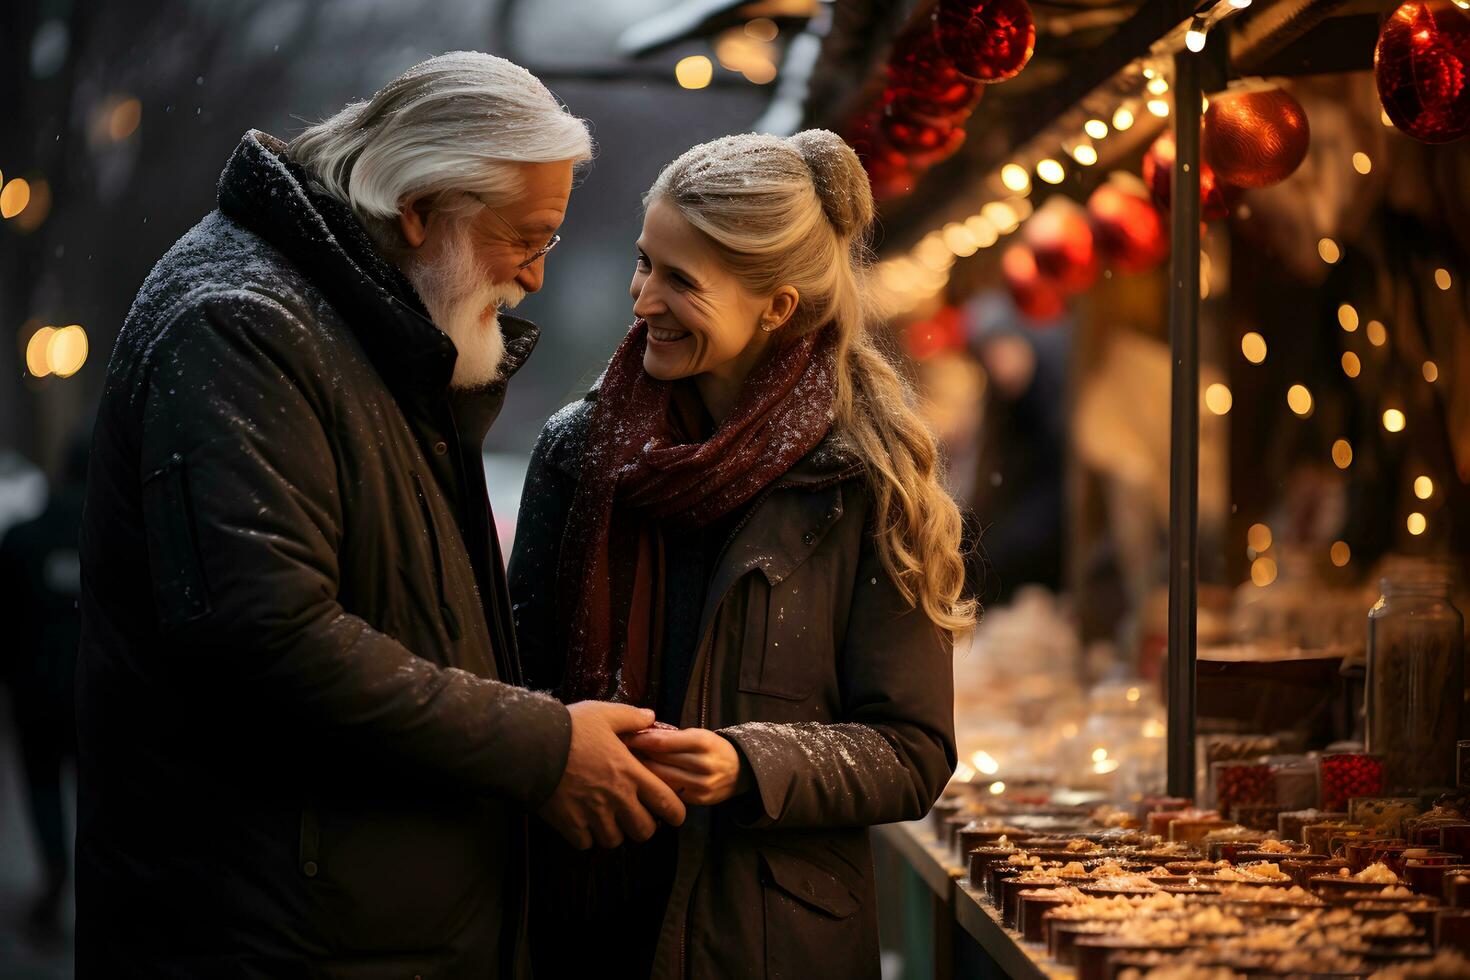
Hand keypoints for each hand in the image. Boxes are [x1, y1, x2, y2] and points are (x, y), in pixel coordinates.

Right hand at [538, 702, 686, 849]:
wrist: (531, 746)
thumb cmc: (570, 728)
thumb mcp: (604, 714)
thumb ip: (631, 717)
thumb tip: (651, 717)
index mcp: (630, 772)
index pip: (666, 803)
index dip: (676, 813)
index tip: (674, 815)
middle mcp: (616, 798)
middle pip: (644, 830)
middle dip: (644, 826)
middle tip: (636, 816)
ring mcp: (592, 814)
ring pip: (615, 840)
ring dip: (614, 832)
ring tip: (607, 819)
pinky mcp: (569, 824)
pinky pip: (586, 843)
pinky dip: (586, 837)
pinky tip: (583, 823)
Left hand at [623, 726, 750, 805]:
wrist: (740, 771)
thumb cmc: (712, 748)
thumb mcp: (697, 734)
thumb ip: (671, 737)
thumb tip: (637, 734)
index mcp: (703, 742)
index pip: (662, 742)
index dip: (639, 740)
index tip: (622, 737)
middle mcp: (704, 765)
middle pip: (660, 761)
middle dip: (637, 756)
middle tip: (615, 752)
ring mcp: (702, 785)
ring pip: (662, 779)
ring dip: (642, 773)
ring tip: (625, 767)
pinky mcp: (699, 800)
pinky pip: (670, 792)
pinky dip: (656, 786)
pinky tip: (643, 782)